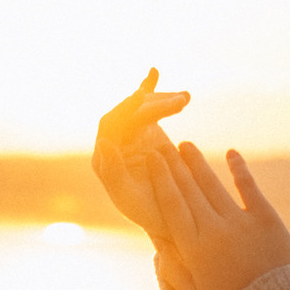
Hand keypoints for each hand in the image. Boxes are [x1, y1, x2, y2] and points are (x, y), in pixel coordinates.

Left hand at [91, 68, 190, 236]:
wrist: (169, 217)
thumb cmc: (147, 213)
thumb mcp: (130, 199)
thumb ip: (114, 172)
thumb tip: (104, 143)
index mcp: (105, 158)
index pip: (111, 127)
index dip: (128, 110)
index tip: (146, 98)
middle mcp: (114, 143)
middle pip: (129, 113)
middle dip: (154, 104)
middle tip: (181, 102)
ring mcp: (130, 135)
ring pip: (141, 108)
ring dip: (162, 99)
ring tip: (185, 98)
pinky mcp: (146, 132)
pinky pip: (146, 107)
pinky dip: (150, 89)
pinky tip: (153, 72)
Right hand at [133, 141, 289, 289]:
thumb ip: (172, 267)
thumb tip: (156, 240)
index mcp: (192, 248)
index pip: (171, 205)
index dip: (160, 179)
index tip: (152, 161)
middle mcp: (213, 229)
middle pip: (188, 190)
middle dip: (173, 165)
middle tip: (162, 146)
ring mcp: (240, 221)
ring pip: (212, 185)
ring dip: (197, 163)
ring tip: (186, 146)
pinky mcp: (265, 218)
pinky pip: (248, 187)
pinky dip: (239, 169)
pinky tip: (231, 153)